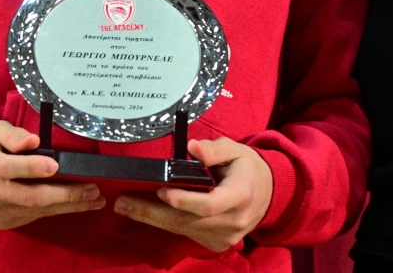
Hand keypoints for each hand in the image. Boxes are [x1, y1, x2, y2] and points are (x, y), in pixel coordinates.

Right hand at [0, 121, 104, 229]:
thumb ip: (14, 135)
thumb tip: (35, 141)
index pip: (7, 168)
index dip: (31, 168)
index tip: (56, 166)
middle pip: (27, 196)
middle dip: (64, 195)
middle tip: (92, 190)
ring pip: (33, 210)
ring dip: (66, 206)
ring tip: (93, 199)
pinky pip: (29, 217)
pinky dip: (53, 210)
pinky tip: (72, 204)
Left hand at [112, 139, 273, 252]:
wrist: (270, 196)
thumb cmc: (248, 169)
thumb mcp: (236, 150)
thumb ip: (214, 150)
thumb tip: (190, 147)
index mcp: (240, 195)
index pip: (209, 204)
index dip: (184, 200)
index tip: (160, 190)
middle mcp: (232, 221)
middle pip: (187, 221)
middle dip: (152, 212)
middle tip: (123, 202)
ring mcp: (224, 237)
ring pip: (182, 229)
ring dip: (152, 218)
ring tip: (125, 206)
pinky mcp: (216, 244)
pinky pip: (186, 233)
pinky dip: (165, 223)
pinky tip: (144, 213)